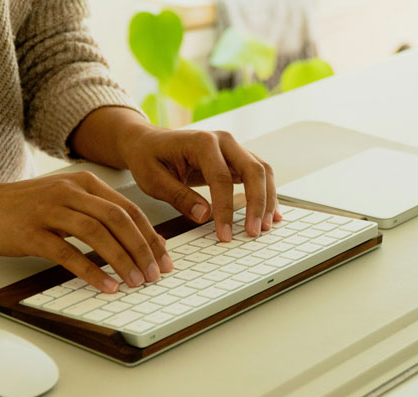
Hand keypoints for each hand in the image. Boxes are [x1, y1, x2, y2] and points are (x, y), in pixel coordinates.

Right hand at [0, 172, 171, 291]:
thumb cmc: (29, 206)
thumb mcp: (69, 199)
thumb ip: (101, 213)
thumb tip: (139, 240)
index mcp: (85, 182)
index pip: (129, 209)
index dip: (150, 236)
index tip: (164, 259)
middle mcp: (71, 192)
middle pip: (118, 220)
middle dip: (142, 249)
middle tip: (154, 274)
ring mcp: (50, 210)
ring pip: (97, 234)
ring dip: (121, 260)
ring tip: (136, 282)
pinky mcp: (32, 232)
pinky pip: (68, 253)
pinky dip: (91, 271)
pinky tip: (106, 286)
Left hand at [119, 127, 281, 241]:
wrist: (147, 142)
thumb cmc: (148, 157)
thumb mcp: (153, 180)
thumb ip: (178, 197)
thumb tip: (204, 216)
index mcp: (201, 142)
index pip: (222, 178)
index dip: (225, 210)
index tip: (225, 234)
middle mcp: (223, 141)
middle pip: (253, 170)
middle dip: (257, 204)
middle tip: (254, 232)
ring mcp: (232, 148)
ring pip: (262, 172)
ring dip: (267, 199)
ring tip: (265, 226)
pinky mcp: (235, 159)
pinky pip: (258, 175)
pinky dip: (266, 194)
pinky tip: (270, 214)